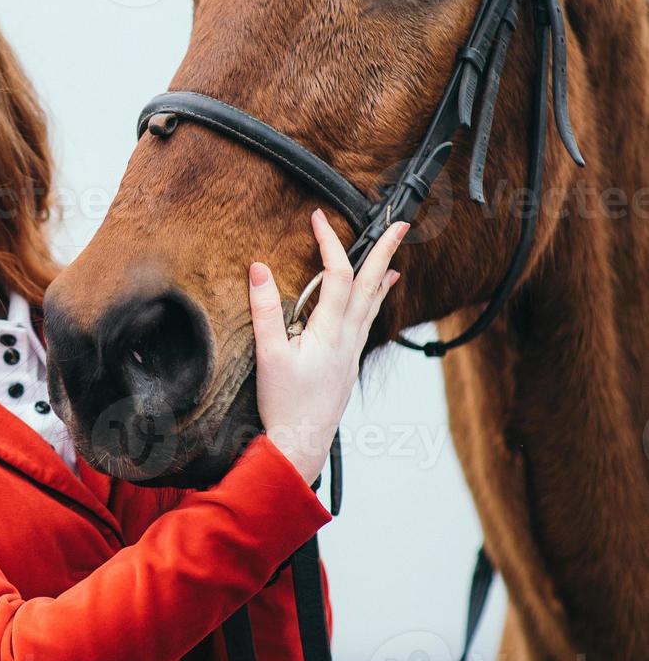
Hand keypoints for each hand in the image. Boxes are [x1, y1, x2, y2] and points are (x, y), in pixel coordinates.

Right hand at [249, 209, 408, 485]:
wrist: (301, 443)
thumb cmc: (285, 405)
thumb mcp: (269, 355)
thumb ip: (265, 310)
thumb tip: (259, 268)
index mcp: (330, 332)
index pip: (337, 275)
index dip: (329, 242)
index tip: (318, 218)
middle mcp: (349, 338)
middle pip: (371, 284)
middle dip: (385, 251)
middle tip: (401, 225)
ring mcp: (352, 351)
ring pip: (373, 304)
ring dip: (382, 275)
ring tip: (393, 258)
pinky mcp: (348, 363)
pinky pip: (367, 322)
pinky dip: (374, 302)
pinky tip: (374, 300)